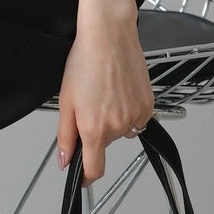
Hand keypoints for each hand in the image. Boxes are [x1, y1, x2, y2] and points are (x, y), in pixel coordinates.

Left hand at [55, 18, 154, 184]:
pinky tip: (119, 91)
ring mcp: (136, 116)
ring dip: (113, 121)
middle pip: (106, 144)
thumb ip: (66, 136)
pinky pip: (137, 119)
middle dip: (96, 131)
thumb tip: (65, 162)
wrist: (109, 37)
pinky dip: (128, 111)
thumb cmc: (85, 62)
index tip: (83, 176)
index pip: (95, 169)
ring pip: (121, 131)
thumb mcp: (66, 102)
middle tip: (89, 104)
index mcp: (94, 129)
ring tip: (105, 93)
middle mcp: (118, 127)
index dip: (87, 176)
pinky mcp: (148, 105)